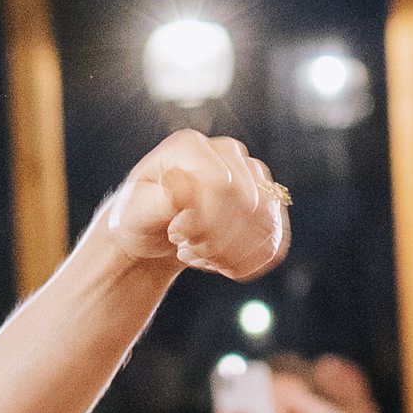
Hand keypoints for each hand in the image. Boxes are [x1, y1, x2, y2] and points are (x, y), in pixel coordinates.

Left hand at [107, 131, 290, 289]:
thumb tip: (182, 187)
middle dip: (218, 240)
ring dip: (234, 253)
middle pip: (247, 202)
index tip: (176, 236)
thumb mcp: (136, 213)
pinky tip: (224, 266)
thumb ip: (157, 201)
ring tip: (202, 256)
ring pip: (266, 220)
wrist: (154, 234)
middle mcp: (226, 152)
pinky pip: (276, 236)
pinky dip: (251, 261)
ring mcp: (250, 174)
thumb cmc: (140, 220)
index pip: (220, 183)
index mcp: (190, 146)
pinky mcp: (265, 199)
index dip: (204, 220)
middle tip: (186, 249)